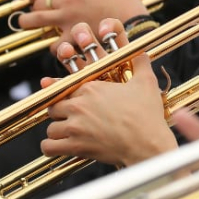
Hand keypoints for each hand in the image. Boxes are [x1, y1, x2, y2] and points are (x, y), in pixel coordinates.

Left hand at [13, 0, 148, 49]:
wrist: (134, 20)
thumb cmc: (126, 2)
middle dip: (32, 4)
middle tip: (32, 7)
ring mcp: (67, 18)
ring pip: (34, 19)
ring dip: (28, 21)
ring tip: (25, 23)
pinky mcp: (72, 37)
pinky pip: (53, 43)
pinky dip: (53, 46)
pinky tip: (57, 45)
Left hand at [41, 20, 176, 166]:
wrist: (148, 143)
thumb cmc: (147, 115)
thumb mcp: (146, 82)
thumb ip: (140, 62)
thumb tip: (141, 51)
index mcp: (91, 88)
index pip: (65, 87)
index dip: (68, 95)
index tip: (72, 101)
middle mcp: (79, 105)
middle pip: (54, 106)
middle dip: (60, 113)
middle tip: (71, 119)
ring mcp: (76, 126)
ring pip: (51, 127)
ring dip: (58, 131)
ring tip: (68, 135)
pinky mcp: (76, 147)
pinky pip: (49, 146)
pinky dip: (51, 147)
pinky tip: (59, 147)